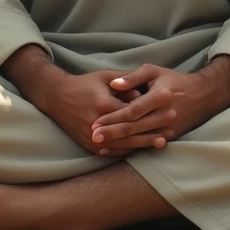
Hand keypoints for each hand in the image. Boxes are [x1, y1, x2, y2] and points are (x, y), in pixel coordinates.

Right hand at [44, 70, 176, 157]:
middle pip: (131, 131)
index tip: (168, 111)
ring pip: (124, 145)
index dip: (151, 112)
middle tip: (172, 129)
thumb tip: (144, 94)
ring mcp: (93, 138)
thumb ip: (126, 84)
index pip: (132, 112)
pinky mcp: (90, 146)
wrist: (57, 97)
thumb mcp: (105, 77)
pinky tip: (143, 148)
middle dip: (152, 131)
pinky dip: (129, 150)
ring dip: (144, 144)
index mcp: (103, 104)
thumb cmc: (84, 84)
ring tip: (162, 141)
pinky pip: (114, 152)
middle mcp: (98, 124)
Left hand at [91, 64, 218, 152]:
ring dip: (119, 144)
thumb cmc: (173, 80)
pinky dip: (131, 148)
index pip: (132, 110)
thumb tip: (113, 85)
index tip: (96, 122)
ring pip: (139, 139)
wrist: (202, 95)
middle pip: (134, 127)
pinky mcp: (170, 137)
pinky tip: (116, 150)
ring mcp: (169, 128)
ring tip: (100, 145)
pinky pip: (147, 145)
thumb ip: (133, 77)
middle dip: (112, 133)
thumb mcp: (154, 71)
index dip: (113, 117)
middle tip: (93, 136)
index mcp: (161, 96)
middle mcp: (166, 115)